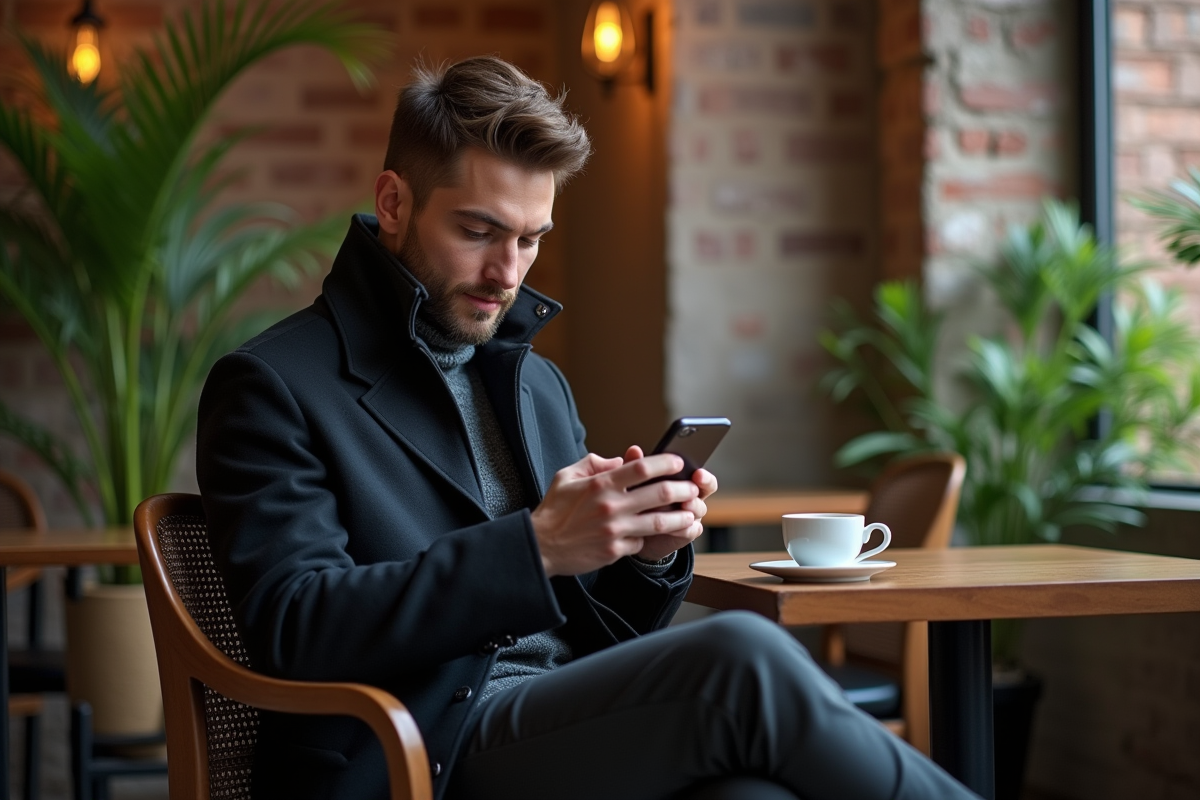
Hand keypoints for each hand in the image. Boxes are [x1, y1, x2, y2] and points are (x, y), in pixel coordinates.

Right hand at [531, 451, 700, 576]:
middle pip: (660, 493)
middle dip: (683, 489)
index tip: (679, 462)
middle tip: (693, 488)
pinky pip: (641, 541)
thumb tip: (619, 460)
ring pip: (659, 522)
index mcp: (601, 484)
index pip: (642, 468)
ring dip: (680, 517)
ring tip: (690, 514)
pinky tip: (657, 534)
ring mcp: (614, 530)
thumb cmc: (554, 510)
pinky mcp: (614, 550)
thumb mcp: (567, 477)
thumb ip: (594, 464)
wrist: (541, 546)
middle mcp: (610, 506)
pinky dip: (649, 537)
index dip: (665, 463)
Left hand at [622, 445, 717, 562]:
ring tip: (682, 506)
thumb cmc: (636, 501)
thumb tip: (634, 450)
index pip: (702, 477)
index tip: (698, 474)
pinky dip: (683, 528)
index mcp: (683, 481)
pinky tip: (672, 527)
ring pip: (699, 510)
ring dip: (690, 507)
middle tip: (688, 492)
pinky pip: (691, 530)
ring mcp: (689, 516)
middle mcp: (690, 497)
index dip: (704, 476)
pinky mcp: (685, 533)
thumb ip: (635, 467)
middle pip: (704, 492)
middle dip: (695, 491)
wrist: (632, 532)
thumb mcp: (635, 483)